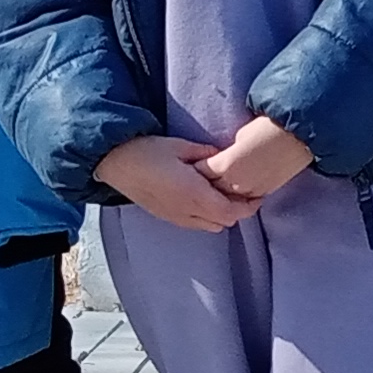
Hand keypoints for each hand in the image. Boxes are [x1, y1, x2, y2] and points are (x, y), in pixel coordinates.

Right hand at [100, 133, 250, 230]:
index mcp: (194, 194)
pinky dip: (206, 216)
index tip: (257, 193)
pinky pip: (195, 224)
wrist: (115, 163)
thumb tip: (223, 157)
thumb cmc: (147, 151)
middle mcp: (186, 212)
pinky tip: (203, 198)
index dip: (248, 206)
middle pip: (224, 222)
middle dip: (237, 210)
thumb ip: (206, 154)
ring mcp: (175, 217)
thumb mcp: (180, 146)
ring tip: (223, 194)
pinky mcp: (166, 217)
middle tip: (243, 191)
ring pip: (210, 226)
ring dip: (221, 214)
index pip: (231, 211)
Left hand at [198, 114, 315, 202]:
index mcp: (225, 165)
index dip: (196, 169)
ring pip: (229, 200)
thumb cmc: (268, 128)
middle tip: (204, 178)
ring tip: (221, 186)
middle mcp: (236, 183)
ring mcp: (252, 191)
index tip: (194, 165)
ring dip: (224, 193)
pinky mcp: (266, 192)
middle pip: (212, 191)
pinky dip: (240, 195)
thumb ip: (227, 152)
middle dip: (207, 185)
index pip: (201, 173)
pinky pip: (246, 199)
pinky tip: (239, 188)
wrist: (300, 134)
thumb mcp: (240, 136)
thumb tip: (223, 158)